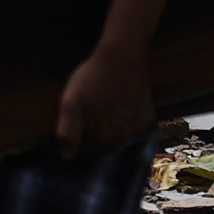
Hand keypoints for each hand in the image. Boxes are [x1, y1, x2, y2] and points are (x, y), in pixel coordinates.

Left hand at [55, 42, 154, 156]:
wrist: (122, 57)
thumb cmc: (93, 78)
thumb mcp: (70, 102)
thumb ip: (67, 132)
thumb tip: (66, 156)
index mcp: (103, 139)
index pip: (85, 151)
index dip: (78, 137)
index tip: (77, 121)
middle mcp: (123, 140)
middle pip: (102, 146)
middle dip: (94, 134)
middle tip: (90, 110)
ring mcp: (137, 130)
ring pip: (118, 138)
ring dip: (110, 128)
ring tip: (105, 107)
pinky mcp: (147, 119)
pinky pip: (133, 128)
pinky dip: (125, 122)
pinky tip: (120, 107)